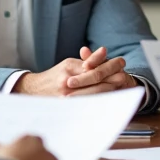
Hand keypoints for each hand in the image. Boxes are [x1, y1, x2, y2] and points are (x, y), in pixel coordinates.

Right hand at [14, 47, 131, 96]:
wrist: (34, 91)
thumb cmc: (55, 75)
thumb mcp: (69, 63)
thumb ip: (87, 60)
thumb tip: (104, 52)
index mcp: (69, 68)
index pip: (94, 68)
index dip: (109, 67)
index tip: (121, 66)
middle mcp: (68, 83)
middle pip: (96, 82)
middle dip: (112, 79)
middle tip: (124, 78)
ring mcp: (68, 97)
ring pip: (94, 94)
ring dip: (108, 90)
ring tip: (119, 88)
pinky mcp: (68, 107)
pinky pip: (87, 104)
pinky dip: (99, 101)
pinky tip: (107, 99)